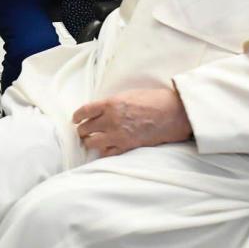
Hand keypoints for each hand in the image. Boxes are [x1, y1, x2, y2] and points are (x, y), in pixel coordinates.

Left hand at [72, 88, 191, 157]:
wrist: (173, 113)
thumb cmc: (154, 100)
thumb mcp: (129, 94)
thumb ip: (113, 103)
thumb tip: (101, 110)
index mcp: (110, 103)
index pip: (84, 111)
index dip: (76, 116)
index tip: (75, 119)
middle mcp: (111, 119)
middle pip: (84, 128)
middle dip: (81, 130)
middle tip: (82, 131)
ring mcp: (118, 134)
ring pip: (92, 142)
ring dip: (89, 142)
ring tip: (90, 141)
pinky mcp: (127, 146)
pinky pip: (107, 153)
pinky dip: (103, 151)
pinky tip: (104, 149)